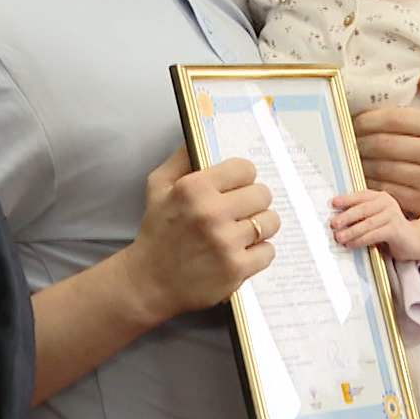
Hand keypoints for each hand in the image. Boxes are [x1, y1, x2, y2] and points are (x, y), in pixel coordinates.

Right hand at [118, 146, 275, 323]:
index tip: (236, 187)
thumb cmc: (157, 231)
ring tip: (242, 231)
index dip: (242, 177)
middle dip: (252, 201)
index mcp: (194, 188)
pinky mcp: (236, 269)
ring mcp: (226, 243)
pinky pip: (268, 251)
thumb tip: (200, 136)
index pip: (245, 168)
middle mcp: (211, 213)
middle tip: (239, 211)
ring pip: (270, 222)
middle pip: (262, 194)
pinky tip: (240, 252)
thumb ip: (181, 158)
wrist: (149, 281)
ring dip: (259, 226)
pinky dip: (258, 252)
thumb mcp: (158, 187)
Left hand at [328, 189, 419, 263]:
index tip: (333, 203)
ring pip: (367, 223)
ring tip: (339, 237)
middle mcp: (387, 203)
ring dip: (351, 231)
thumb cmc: (389, 228)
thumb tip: (337, 219)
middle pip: (363, 209)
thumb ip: (361, 215)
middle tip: (333, 223)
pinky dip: (360, 240)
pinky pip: (374, 234)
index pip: (361, 196)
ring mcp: (393, 215)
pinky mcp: (396, 229)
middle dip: (346, 216)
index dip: (346, 199)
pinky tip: (351, 244)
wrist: (412, 240)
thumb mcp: (375, 218)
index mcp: (380, 197)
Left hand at [351, 75, 419, 214]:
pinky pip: (388, 190)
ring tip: (353, 156)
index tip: (355, 121)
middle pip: (384, 144)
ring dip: (361, 162)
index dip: (367, 119)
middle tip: (348, 139)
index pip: (395, 119)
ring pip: (382, 168)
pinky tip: (365, 176)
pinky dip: (371, 183)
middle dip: (359, 141)